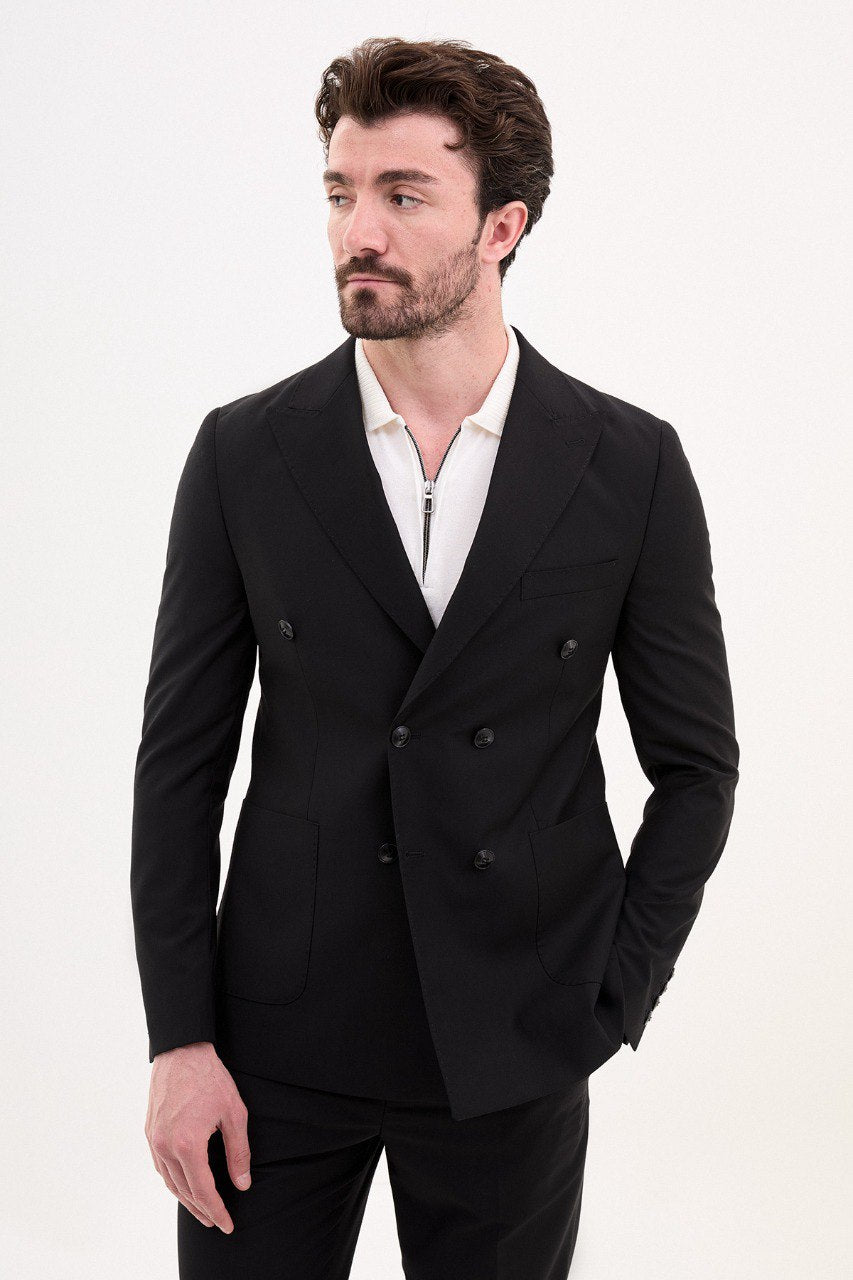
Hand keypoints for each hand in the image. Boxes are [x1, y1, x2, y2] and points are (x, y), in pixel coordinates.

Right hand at [145, 1041, 251, 1231]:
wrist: (182, 1051)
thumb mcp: (234, 1113)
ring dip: (185, 1199)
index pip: (203, 1190)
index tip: (227, 1224)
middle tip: (215, 1222)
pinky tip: (184, 1184)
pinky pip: (160, 1167)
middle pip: (184, 1191)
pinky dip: (173, 1181)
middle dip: (201, 1210)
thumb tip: (242, 1183)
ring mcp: (153, 1140)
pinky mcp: (149, 1132)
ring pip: (169, 1182)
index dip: (217, 1210)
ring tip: (202, 1209)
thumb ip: (239, 1152)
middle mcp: (165, 1146)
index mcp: (187, 1144)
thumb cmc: (211, 1079)